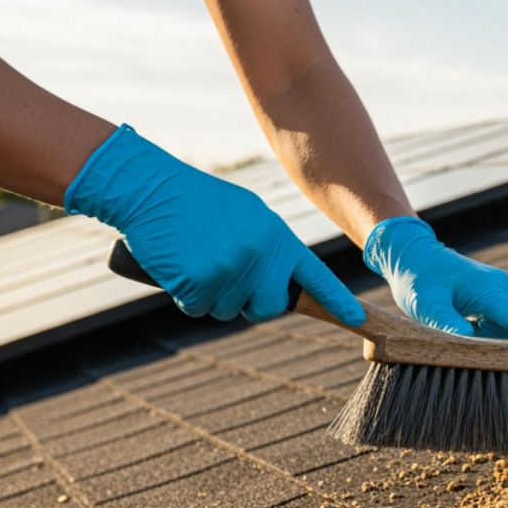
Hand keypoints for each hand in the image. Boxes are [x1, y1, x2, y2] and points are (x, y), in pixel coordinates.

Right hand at [66, 125, 364, 325]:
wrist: (151, 189)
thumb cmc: (196, 202)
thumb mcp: (246, 216)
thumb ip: (267, 248)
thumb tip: (278, 284)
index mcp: (277, 237)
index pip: (314, 275)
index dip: (336, 300)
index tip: (357, 318)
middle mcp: (261, 255)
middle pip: (267, 308)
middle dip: (248, 305)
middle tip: (225, 281)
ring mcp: (232, 269)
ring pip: (226, 310)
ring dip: (209, 297)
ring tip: (196, 259)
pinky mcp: (200, 281)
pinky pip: (196, 308)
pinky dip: (184, 296)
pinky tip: (179, 267)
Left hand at [364, 215, 507, 345]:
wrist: (413, 256)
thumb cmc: (419, 279)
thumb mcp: (426, 304)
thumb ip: (447, 323)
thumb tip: (469, 343)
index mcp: (487, 289)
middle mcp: (499, 291)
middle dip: (504, 350)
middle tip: (484, 365)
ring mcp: (497, 295)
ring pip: (503, 331)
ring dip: (488, 344)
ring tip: (458, 335)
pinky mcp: (491, 301)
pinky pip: (495, 327)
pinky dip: (484, 338)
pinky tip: (462, 331)